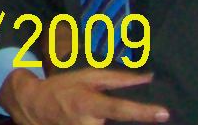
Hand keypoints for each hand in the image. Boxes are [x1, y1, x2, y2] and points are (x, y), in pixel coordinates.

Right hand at [0, 68, 168, 124]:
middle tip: (151, 116)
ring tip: (115, 115)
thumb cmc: (64, 89)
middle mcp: (87, 124)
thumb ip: (119, 80)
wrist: (33, 107)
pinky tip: (103, 120)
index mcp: (88, 103)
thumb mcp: (87, 78)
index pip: (119, 108)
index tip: (164, 113)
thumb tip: (149, 78)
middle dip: (136, 122)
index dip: (142, 112)